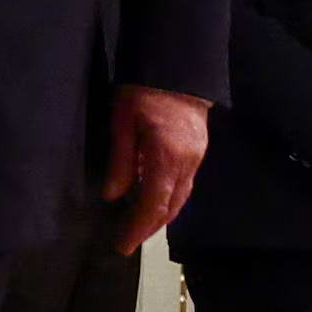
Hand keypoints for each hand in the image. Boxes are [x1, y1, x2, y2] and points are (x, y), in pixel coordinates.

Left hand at [104, 85, 210, 250]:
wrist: (180, 65)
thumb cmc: (144, 90)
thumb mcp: (122, 122)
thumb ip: (120, 162)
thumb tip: (112, 196)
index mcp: (166, 158)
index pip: (152, 205)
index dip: (137, 229)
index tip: (123, 246)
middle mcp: (187, 163)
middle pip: (170, 207)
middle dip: (149, 228)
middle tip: (128, 241)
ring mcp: (196, 157)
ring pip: (180, 198)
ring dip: (161, 215)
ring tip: (140, 226)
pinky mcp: (199, 150)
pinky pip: (185, 184)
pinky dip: (169, 198)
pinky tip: (155, 199)